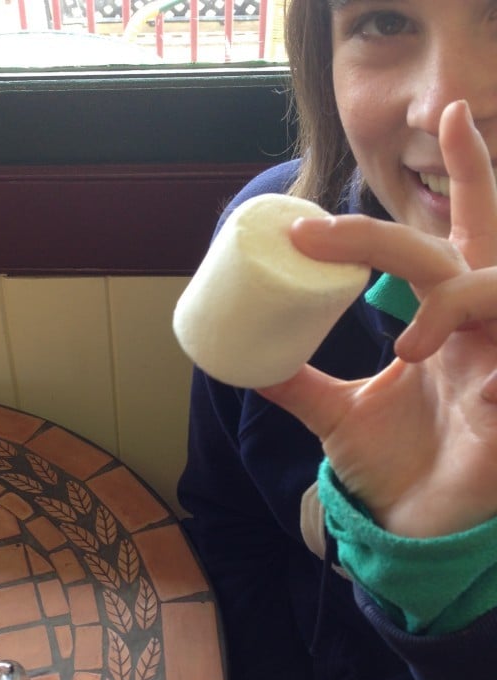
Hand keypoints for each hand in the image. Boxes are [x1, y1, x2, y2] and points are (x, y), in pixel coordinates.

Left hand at [259, 100, 496, 537]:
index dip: (471, 171)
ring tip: (409, 348)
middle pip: (472, 246)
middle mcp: (477, 333)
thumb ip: (297, 383)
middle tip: (323, 238)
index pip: (455, 237)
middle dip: (423, 215)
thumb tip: (245, 361)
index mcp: (443, 321)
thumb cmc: (390, 466)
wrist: (412, 528)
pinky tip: (483, 401)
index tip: (450, 112)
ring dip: (456, 302)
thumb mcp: (334, 414)